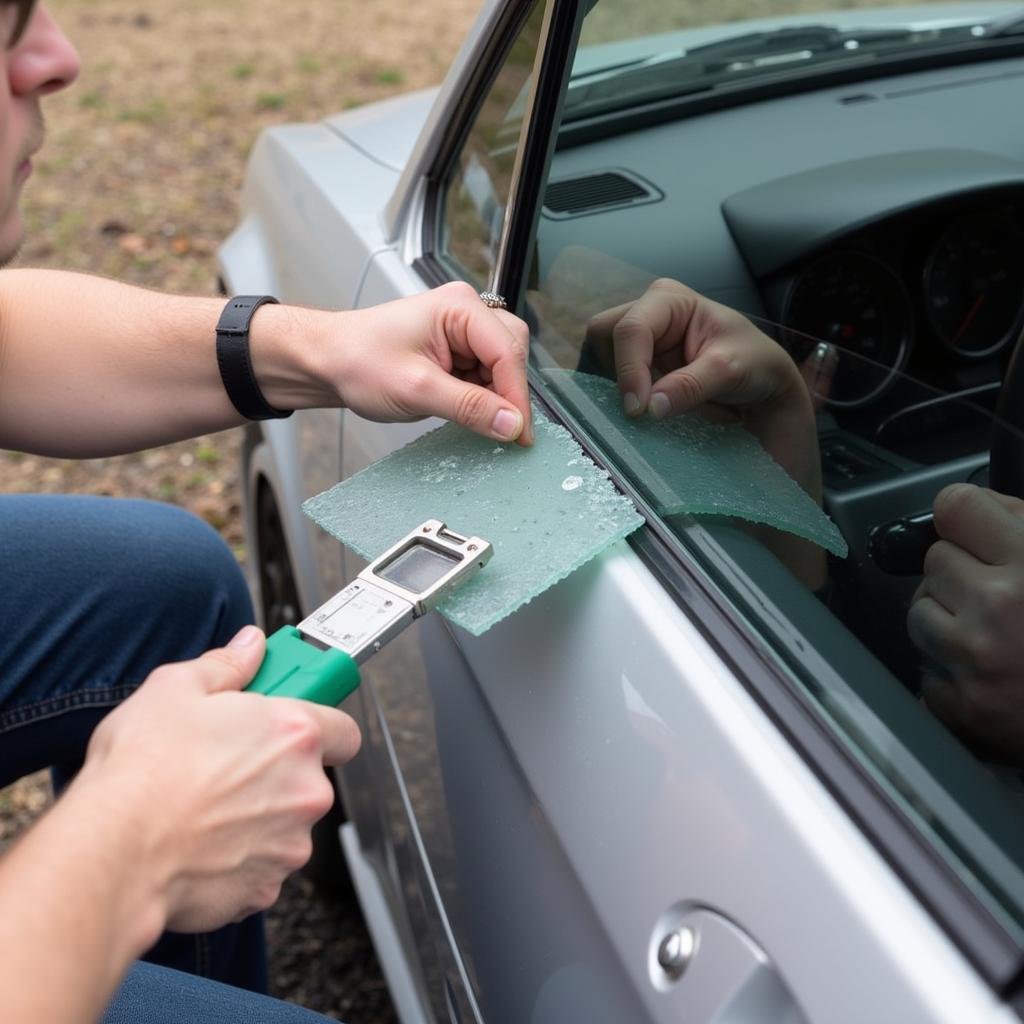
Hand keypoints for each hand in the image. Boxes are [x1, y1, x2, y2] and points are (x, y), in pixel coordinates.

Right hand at [76, 625, 361, 931]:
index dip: (320, 727)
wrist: (113, 850)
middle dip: (277, 774)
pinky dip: (239, 858)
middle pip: (309, 778)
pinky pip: (261, 866)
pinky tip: (199, 843)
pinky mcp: (266, 888)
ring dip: (258, 818)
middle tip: (228, 766)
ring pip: (286, 825)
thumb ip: (227, 665)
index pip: (342, 729)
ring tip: (203, 807)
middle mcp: (305, 790)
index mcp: (294, 734)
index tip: (296, 728)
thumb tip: (250, 647)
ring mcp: (289, 843)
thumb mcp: (175, 688)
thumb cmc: (142, 771)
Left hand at [328, 282, 532, 444]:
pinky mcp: (457, 351)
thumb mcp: (416, 389)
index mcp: (460, 307)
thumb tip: (511, 424)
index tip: (520, 433)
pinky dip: (482, 398)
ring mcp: (462, 332)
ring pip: (502, 367)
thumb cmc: (358, 361)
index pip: (507, 352)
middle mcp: (466, 313)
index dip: (517, 396)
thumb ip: (469, 407)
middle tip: (505, 431)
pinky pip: (485, 376)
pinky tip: (469, 413)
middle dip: (509, 393)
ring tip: (476, 419)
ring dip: (495, 397)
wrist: (327, 361)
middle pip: (512, 354)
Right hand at [585, 279, 818, 484]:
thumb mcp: (730, 371)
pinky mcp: (636, 366)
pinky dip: (625, 397)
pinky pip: (612, 380)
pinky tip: (649, 409)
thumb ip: (691, 386)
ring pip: (601, 360)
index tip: (640, 410)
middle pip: (603, 337)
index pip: (631, 329)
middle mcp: (646, 313)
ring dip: (622, 387)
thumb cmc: (754, 363)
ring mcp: (639, 341)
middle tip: (640, 406)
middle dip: (618, 372)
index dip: (630, 370)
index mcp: (668, 300)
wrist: (763, 385)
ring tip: (656, 406)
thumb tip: (651, 407)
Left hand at [907, 483, 1023, 762]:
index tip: (973, 532)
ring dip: (948, 624)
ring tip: (997, 640)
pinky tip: (993, 678)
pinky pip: (925, 672)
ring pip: (919, 614)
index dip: (964, 519)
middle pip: (934, 560)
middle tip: (1000, 600)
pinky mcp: (963, 705)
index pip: (954, 506)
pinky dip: (951, 676)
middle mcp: (999, 603)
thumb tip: (970, 506)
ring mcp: (976, 656)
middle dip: (961, 576)